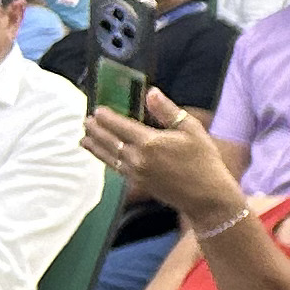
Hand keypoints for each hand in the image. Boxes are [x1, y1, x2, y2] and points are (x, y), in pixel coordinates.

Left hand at [80, 86, 252, 222]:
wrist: (206, 196)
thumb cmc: (204, 160)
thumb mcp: (192, 130)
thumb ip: (168, 111)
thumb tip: (151, 92)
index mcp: (150, 142)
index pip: (120, 126)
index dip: (107, 117)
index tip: (97, 109)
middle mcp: (138, 157)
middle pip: (109, 141)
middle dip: (96, 130)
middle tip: (86, 121)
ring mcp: (136, 172)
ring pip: (109, 156)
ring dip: (95, 146)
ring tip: (84, 139)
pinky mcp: (138, 183)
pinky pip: (115, 168)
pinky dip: (105, 160)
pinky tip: (102, 156)